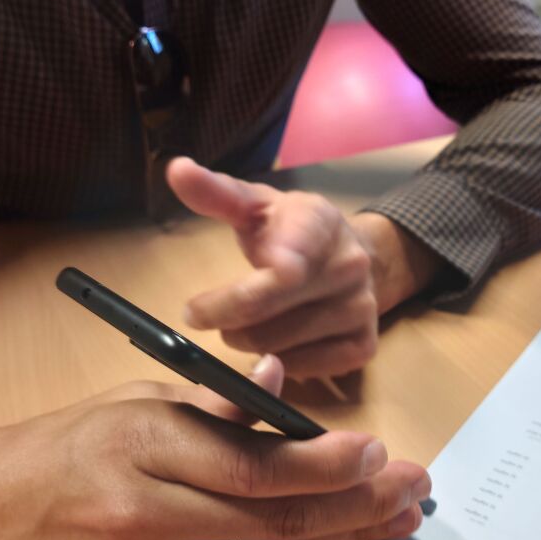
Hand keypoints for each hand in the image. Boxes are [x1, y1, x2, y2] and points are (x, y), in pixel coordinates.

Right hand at [0, 356, 430, 539]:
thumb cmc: (59, 447)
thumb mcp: (132, 402)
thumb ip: (214, 402)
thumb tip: (282, 384)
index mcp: (146, 444)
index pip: (254, 461)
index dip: (325, 463)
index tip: (378, 452)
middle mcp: (150, 511)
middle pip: (274, 514)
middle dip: (356, 501)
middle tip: (412, 488)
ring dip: (344, 537)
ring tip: (397, 521)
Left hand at [167, 158, 441, 378]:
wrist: (358, 258)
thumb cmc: (292, 232)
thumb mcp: (258, 205)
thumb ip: (217, 193)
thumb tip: (176, 169)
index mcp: (320, 221)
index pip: (294, 245)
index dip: (272, 265)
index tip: (236, 285)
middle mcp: (349, 264)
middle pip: (268, 305)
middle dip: (221, 314)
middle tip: (199, 314)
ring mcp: (362, 308)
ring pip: (279, 344)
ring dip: (244, 342)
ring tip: (238, 327)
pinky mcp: (364, 346)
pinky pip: (304, 369)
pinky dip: (277, 364)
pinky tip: (272, 346)